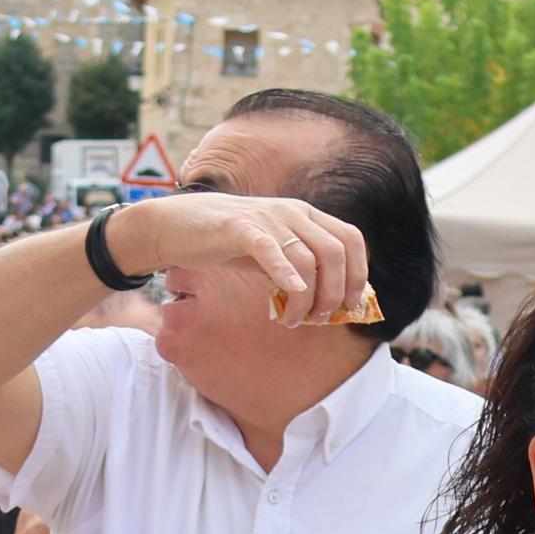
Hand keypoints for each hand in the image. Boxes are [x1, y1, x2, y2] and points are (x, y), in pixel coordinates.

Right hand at [112, 188, 369, 330]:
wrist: (177, 226)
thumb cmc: (226, 242)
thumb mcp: (271, 253)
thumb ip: (298, 269)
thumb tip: (329, 301)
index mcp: (305, 215)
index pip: (351, 239)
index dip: (358, 273)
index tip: (349, 304)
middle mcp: (293, 212)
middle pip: (335, 252)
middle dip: (335, 292)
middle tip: (321, 319)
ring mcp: (268, 218)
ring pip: (308, 259)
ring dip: (307, 299)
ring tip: (293, 321)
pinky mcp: (241, 228)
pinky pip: (272, 250)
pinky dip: (286, 274)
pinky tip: (288, 295)